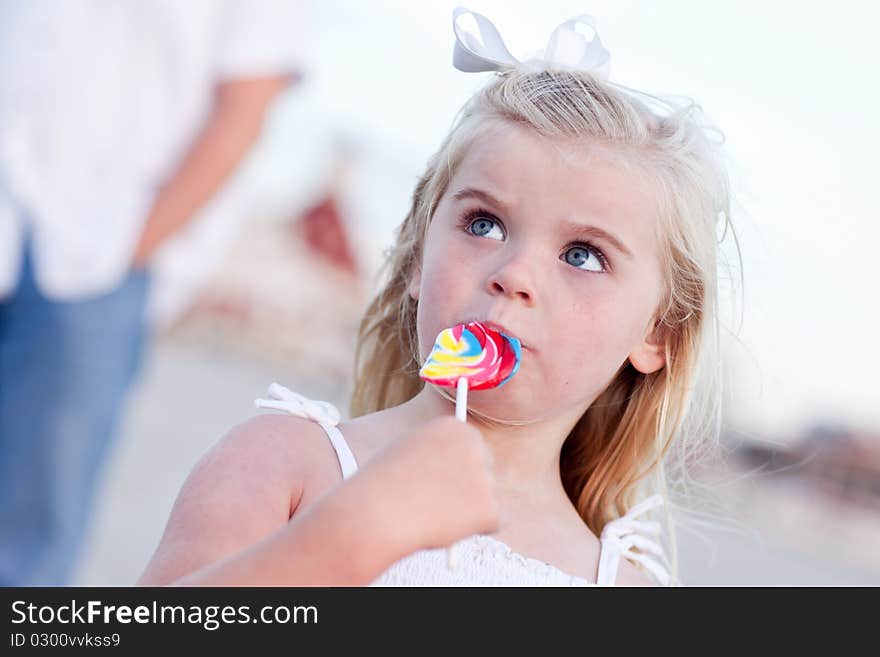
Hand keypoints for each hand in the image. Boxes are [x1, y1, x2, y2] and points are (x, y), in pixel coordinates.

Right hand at [359, 416, 499, 553]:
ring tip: (431, 513)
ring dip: (468, 511)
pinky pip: (491, 522)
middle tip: (442, 503)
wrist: (378, 513)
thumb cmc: (383, 484)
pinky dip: (472, 530)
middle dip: (470, 487)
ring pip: (487, 498)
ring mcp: (485, 476)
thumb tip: (456, 467)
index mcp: (454, 426)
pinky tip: (443, 526)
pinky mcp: (491, 508)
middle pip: (486, 467)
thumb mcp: (408, 451)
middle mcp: (475, 445)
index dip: (455, 468)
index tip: (441, 480)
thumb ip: (436, 452)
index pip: (471, 445)